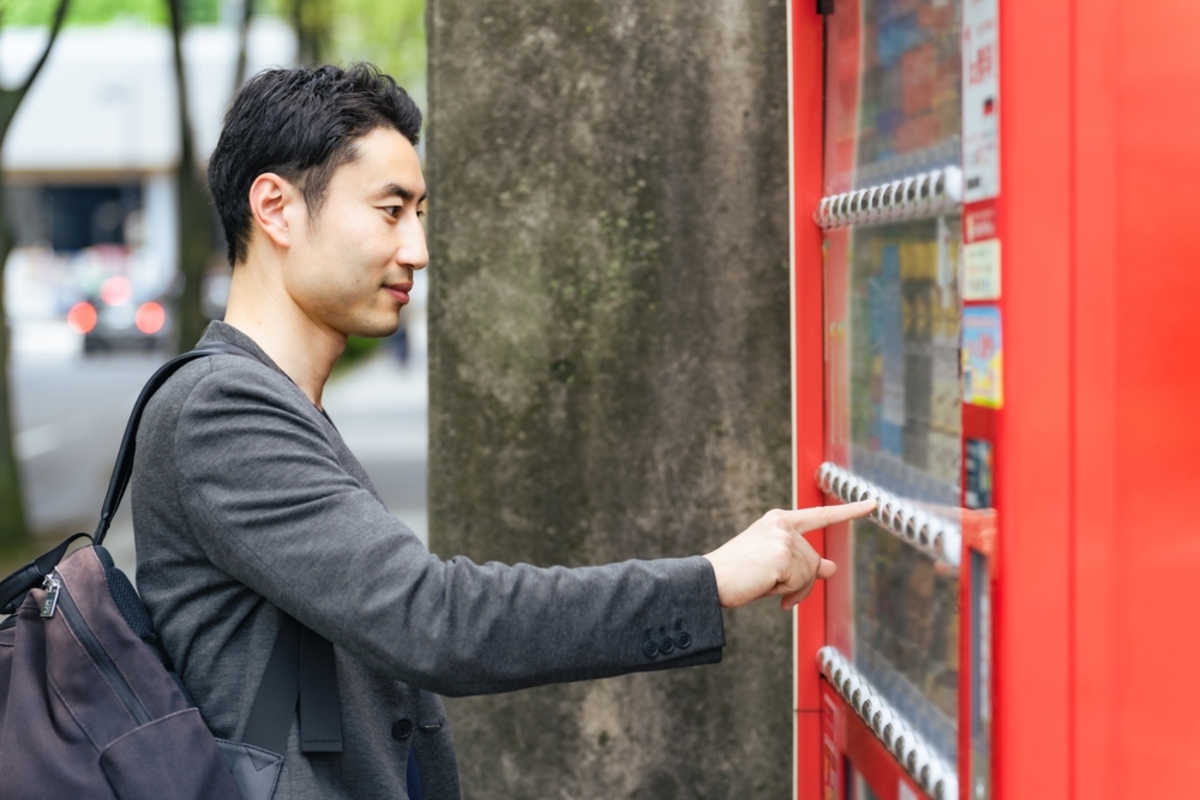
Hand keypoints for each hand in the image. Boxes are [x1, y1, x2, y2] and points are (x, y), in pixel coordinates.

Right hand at [702, 500, 874, 610]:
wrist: (708, 581)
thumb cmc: (737, 575)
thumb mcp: (775, 567)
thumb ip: (803, 563)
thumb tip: (831, 567)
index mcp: (778, 521)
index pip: (820, 516)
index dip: (849, 511)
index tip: (872, 504)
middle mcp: (782, 524)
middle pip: (814, 560)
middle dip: (801, 583)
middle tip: (778, 593)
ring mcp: (783, 537)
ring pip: (810, 573)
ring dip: (793, 590)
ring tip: (766, 588)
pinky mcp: (782, 553)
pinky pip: (801, 582)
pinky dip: (787, 592)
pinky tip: (765, 587)